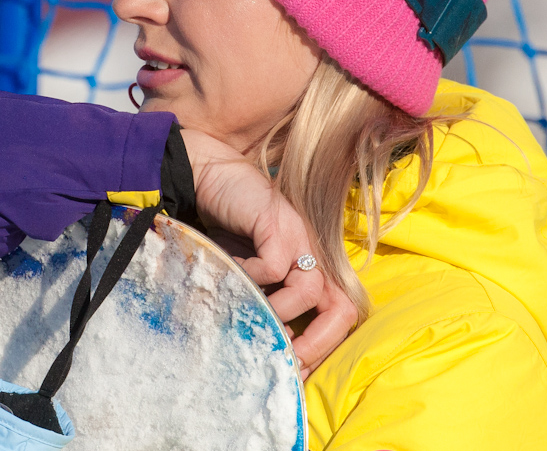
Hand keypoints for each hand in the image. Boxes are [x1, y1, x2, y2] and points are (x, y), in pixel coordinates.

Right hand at [181, 129, 358, 378]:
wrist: (205, 174)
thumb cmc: (223, 226)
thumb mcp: (245, 272)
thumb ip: (258, 300)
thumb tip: (257, 350)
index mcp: (308, 267)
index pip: (338, 313)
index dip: (322, 347)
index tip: (293, 372)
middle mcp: (311, 252)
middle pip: (342, 308)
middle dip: (317, 342)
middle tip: (284, 360)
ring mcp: (298, 235)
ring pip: (309, 291)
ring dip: (275, 310)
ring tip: (243, 309)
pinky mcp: (277, 222)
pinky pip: (274, 268)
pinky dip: (251, 278)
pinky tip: (229, 272)